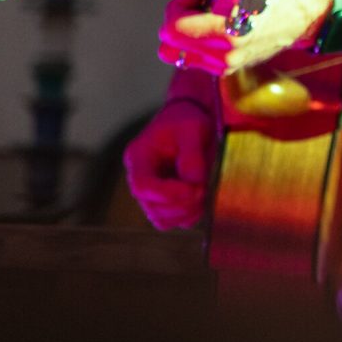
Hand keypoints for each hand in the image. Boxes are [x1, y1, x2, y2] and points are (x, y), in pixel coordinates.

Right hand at [122, 98, 216, 230]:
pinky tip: (201, 201)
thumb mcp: (193, 128)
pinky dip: (188, 217)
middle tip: (203, 189)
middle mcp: (140, 177)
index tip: (194, 189)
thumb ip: (192, 155)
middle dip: (181, 204)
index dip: (167, 194)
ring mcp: (151, 192)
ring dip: (185, 213)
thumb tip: (193, 181)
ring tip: (203, 193)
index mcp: (138, 157)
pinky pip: (172, 221)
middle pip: (151, 207)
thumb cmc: (188, 121)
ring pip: (161, 219)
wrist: (189, 120)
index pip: (142, 186)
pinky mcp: (164, 200)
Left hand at [157, 0, 334, 76]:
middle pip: (168, 45)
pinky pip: (195, 59)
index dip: (178, 7)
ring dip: (188, 34)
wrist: (301, 11)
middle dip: (180, 21)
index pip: (172, 29)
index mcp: (227, 30)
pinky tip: (220, 27)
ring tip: (211, 18)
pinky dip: (198, 42)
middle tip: (203, 6)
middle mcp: (225, 54)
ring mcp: (227, 65)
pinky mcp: (229, 69)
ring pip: (178, 54)